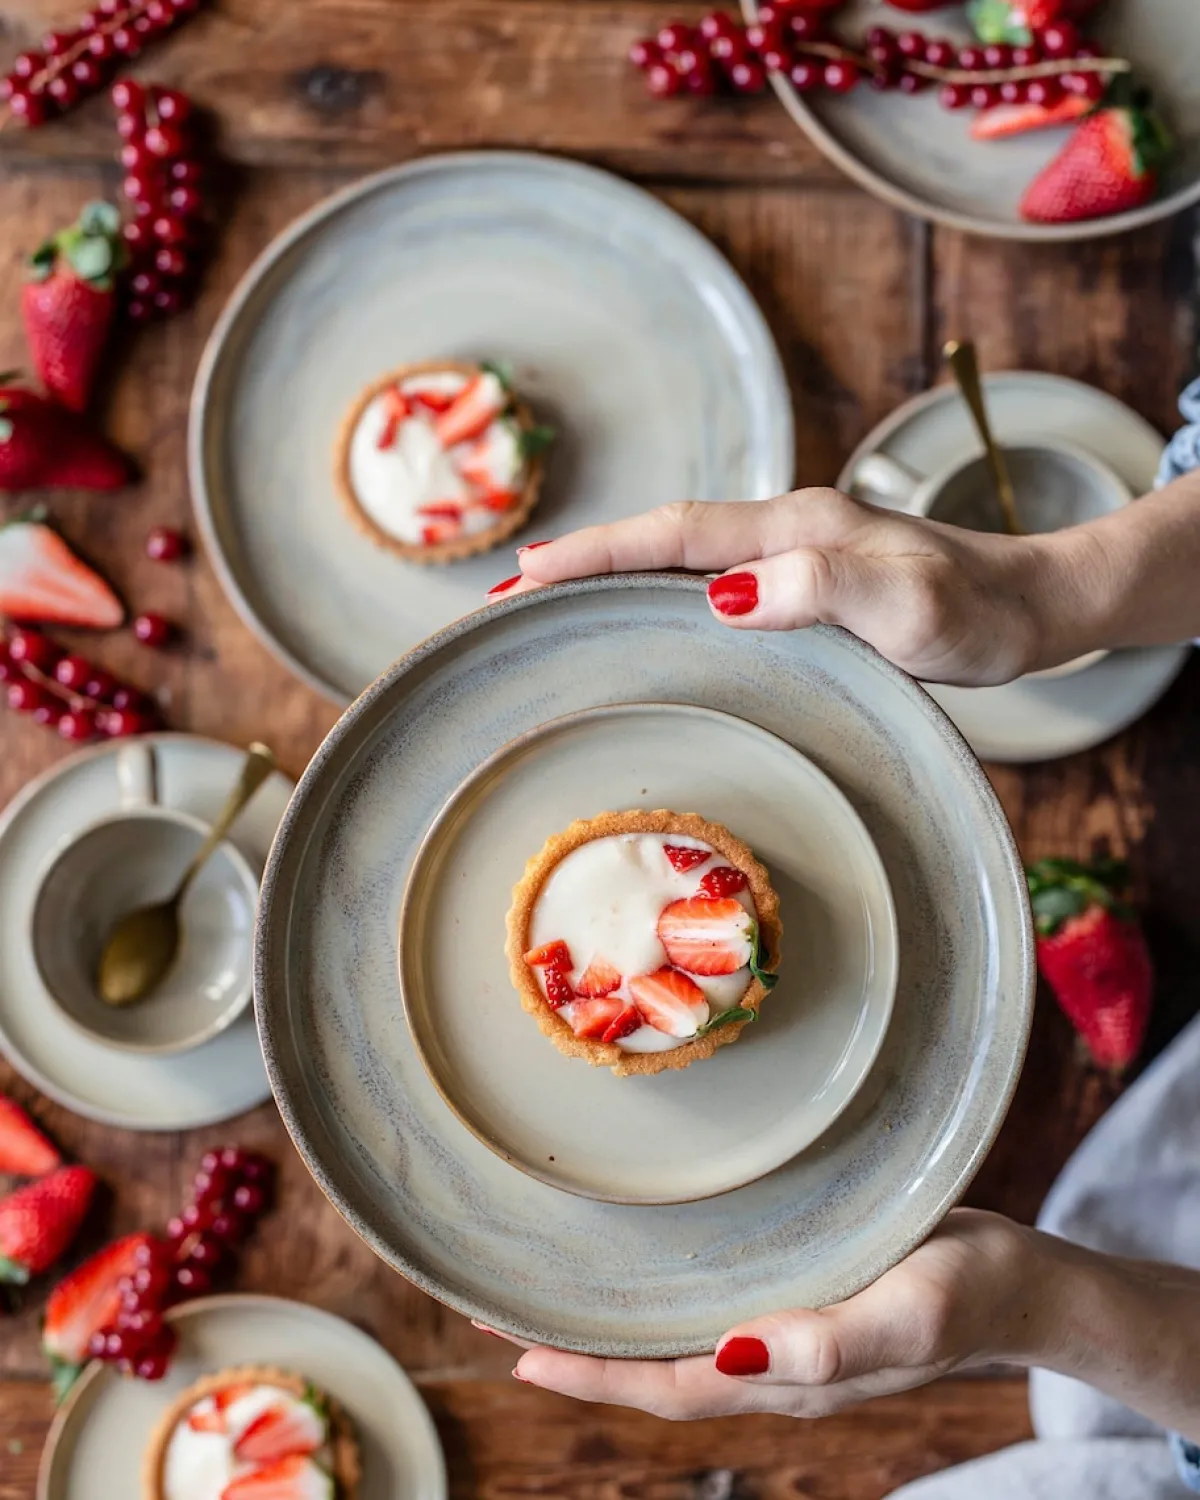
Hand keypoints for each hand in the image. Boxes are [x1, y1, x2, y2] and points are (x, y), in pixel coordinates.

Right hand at [505, 491, 1105, 685]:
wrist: (1031, 606)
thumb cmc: (975, 612)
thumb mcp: (910, 606)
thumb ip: (825, 587)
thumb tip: (724, 593)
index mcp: (795, 528)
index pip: (675, 533)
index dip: (598, 552)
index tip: (525, 575)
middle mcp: (784, 532)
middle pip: (662, 538)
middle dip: (582, 561)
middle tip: (506, 597)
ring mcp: (792, 556)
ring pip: (681, 559)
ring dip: (614, 576)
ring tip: (550, 607)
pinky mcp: (804, 586)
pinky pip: (709, 582)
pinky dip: (660, 596)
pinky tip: (645, 620)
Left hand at [508, 1210, 1042, 1419]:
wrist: (1022, 1281)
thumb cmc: (968, 1291)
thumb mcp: (906, 1315)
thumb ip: (830, 1347)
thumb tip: (736, 1354)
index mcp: (786, 1378)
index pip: (665, 1386)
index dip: (589, 1376)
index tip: (515, 1355)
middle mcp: (771, 1364)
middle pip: (654, 1369)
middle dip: (576, 1352)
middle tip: (494, 1315)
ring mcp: (785, 1334)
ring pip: (676, 1339)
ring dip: (610, 1322)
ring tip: (546, 1292)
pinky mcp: (800, 1292)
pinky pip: (711, 1306)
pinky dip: (661, 1295)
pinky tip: (642, 1267)